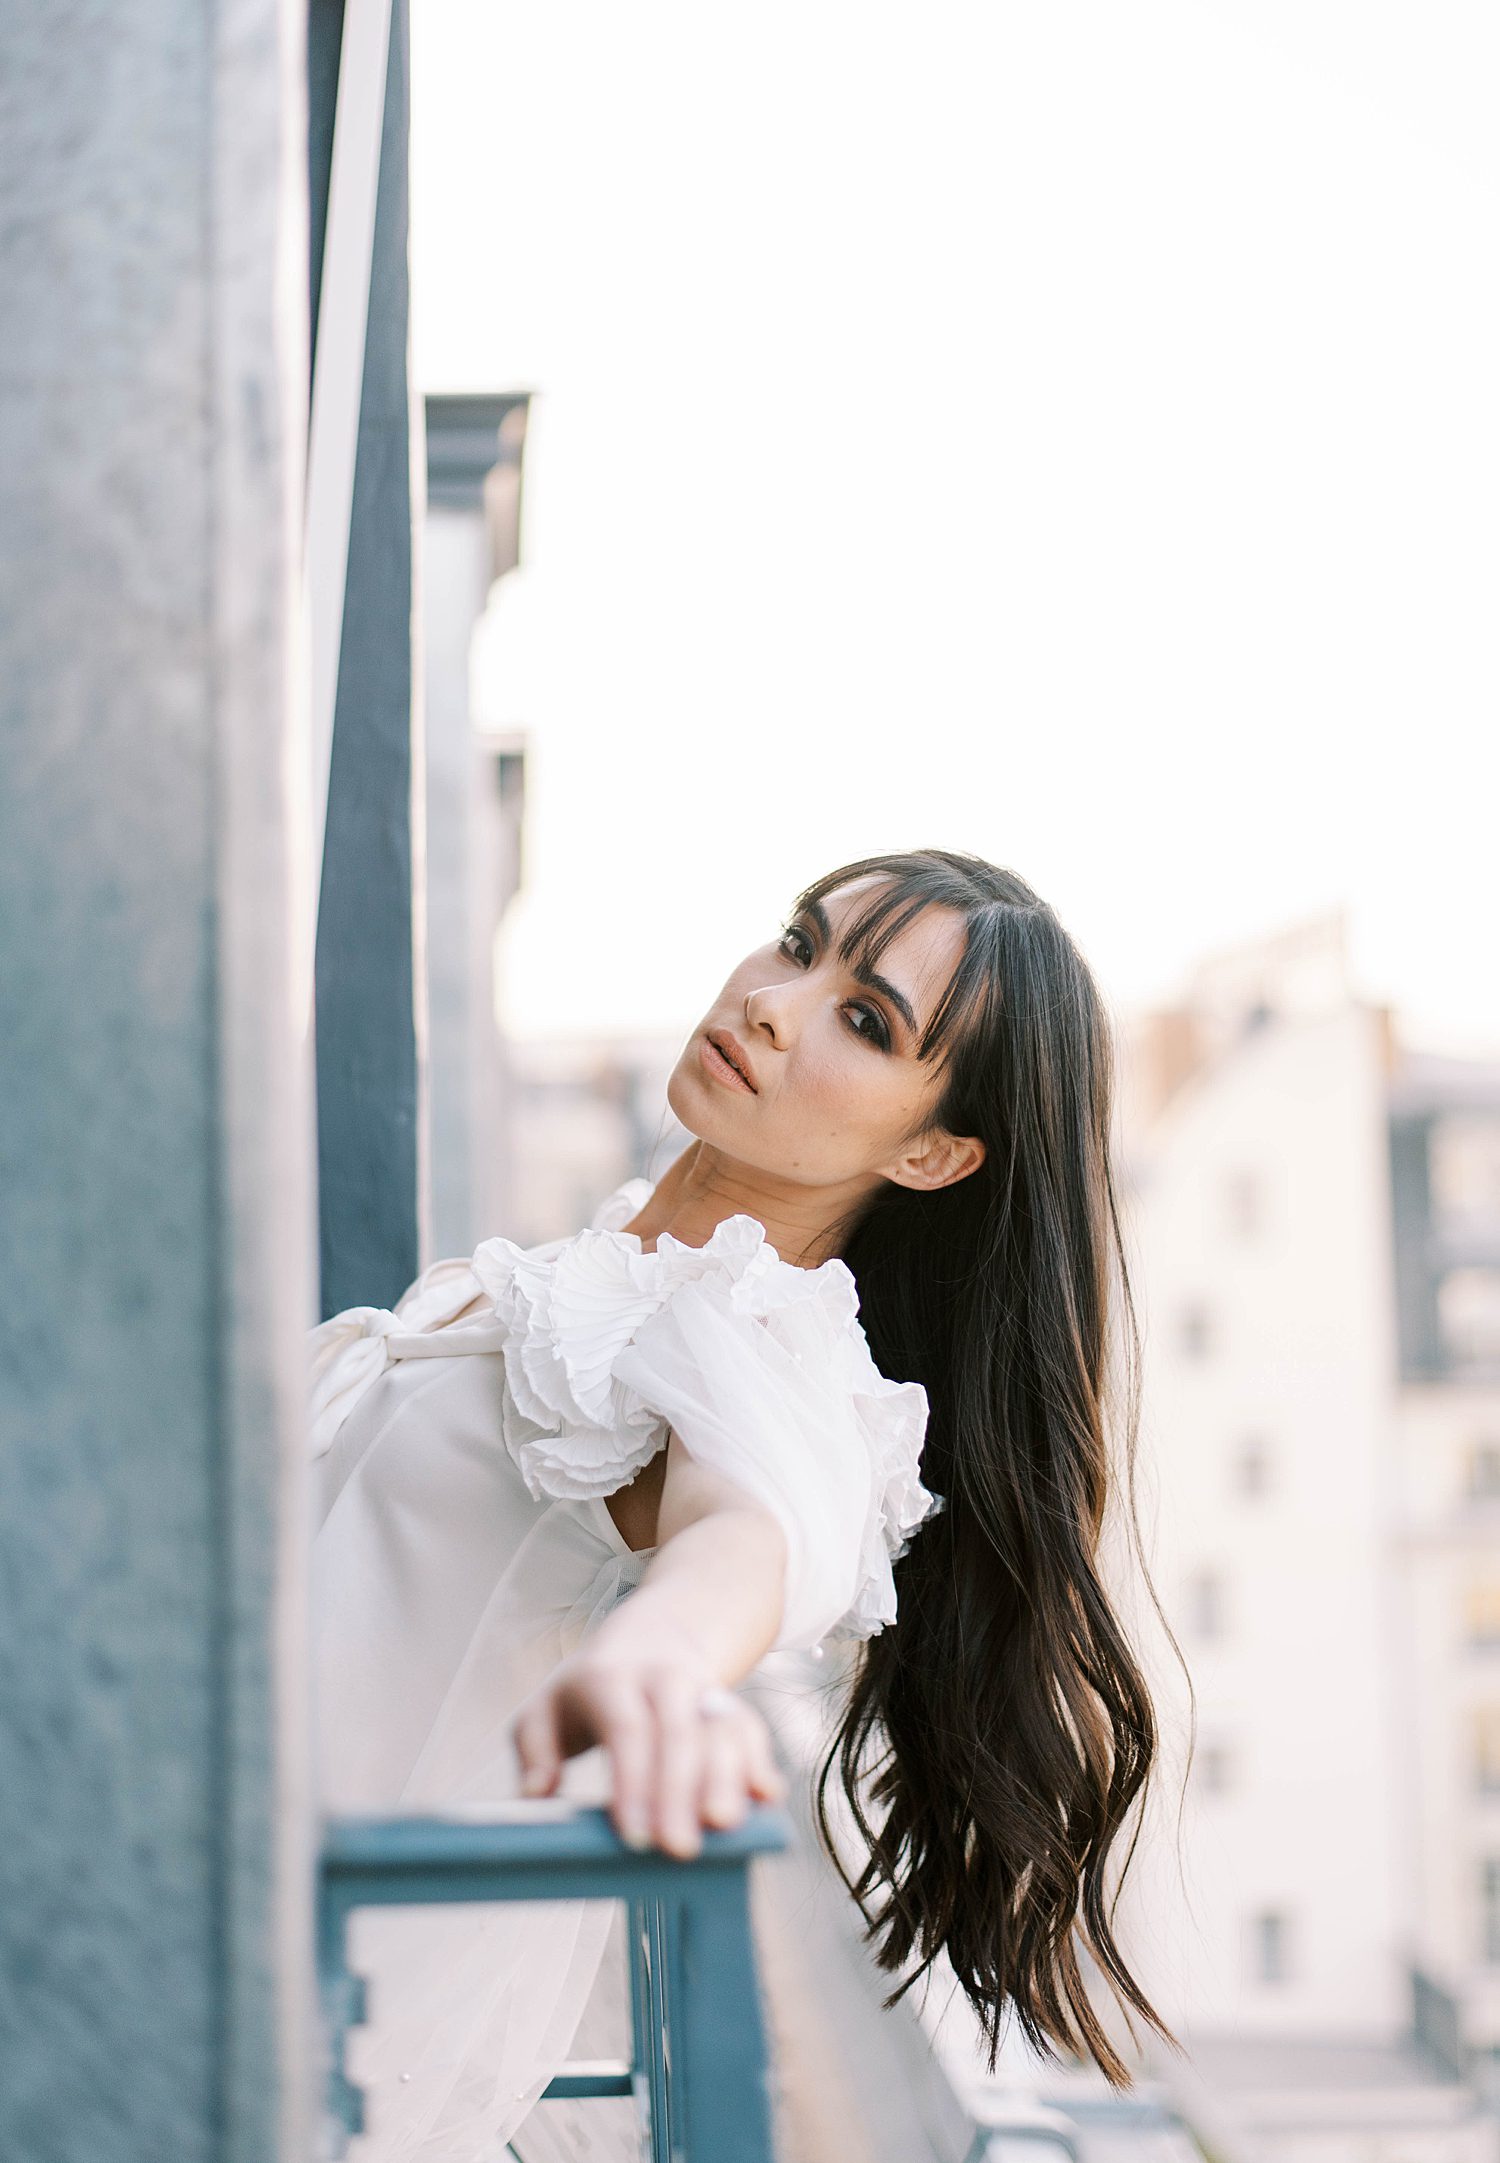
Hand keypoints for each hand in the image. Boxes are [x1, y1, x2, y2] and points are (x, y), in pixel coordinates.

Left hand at [510, 1642, 786, 1857]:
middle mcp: (663, 1678)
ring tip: (725, 1827)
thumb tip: (535, 1795)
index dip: (633, 1780)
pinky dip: (759, 1763)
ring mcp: (703, 1689)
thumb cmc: (588, 1690)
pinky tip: (764, 1799)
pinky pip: (750, 1730)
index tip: (634, 1835)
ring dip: (727, 1778)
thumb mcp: (545, 1708)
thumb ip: (533, 1751)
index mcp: (610, 1678)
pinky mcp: (732, 1705)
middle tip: (679, 1848)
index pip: (626, 1727)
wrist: (653, 1634)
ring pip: (721, 1728)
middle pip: (678, 1731)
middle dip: (680, 1791)